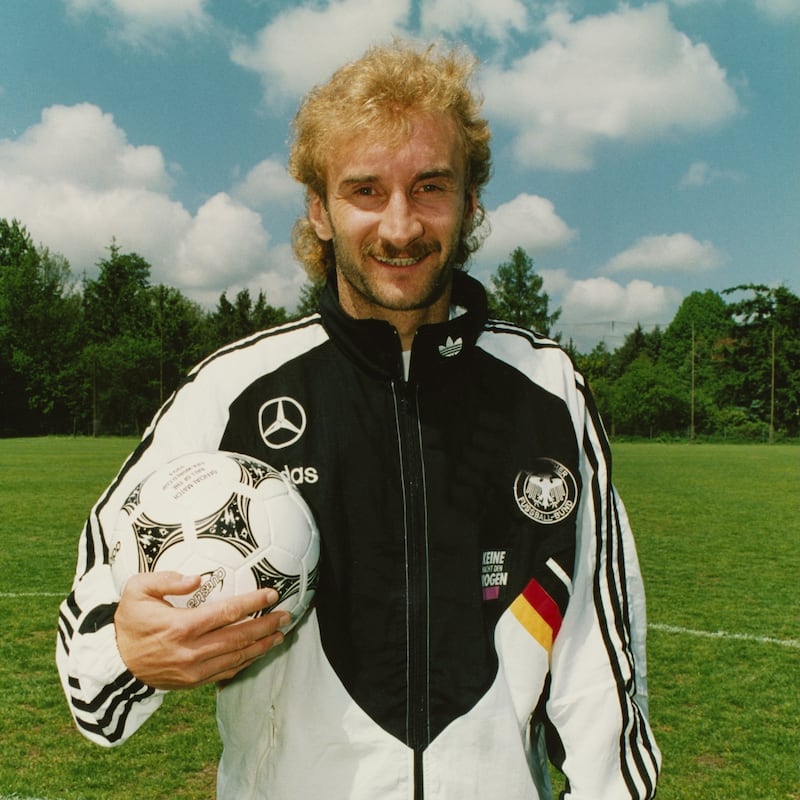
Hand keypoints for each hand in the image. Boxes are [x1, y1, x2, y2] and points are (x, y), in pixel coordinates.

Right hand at [115, 571, 289, 689]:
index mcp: (181, 626)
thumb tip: (197, 578)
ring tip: (280, 635)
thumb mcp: (137, 590)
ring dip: (261, 646)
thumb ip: (166, 579)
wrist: (113, 663)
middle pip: (238, 637)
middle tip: (286, 615)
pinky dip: (245, 663)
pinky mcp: (192, 683)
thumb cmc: (128, 622)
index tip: (271, 595)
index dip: (252, 603)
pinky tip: (258, 653)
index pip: (226, 613)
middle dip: (266, 626)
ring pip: (236, 658)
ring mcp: (193, 670)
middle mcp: (191, 651)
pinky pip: (226, 673)